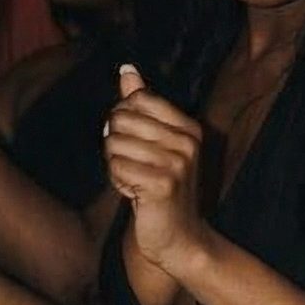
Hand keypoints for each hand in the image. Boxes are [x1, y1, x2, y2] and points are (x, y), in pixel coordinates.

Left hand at [104, 64, 207, 273]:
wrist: (179, 236)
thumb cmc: (161, 185)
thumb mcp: (155, 140)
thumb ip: (141, 103)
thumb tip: (127, 68)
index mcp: (189, 128)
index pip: (138, 99)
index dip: (123, 118)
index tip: (135, 142)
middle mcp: (188, 142)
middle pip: (122, 119)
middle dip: (115, 143)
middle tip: (134, 165)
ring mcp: (178, 163)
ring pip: (114, 144)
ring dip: (115, 165)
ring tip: (136, 180)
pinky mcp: (162, 184)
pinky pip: (116, 168)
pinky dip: (118, 182)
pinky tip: (135, 194)